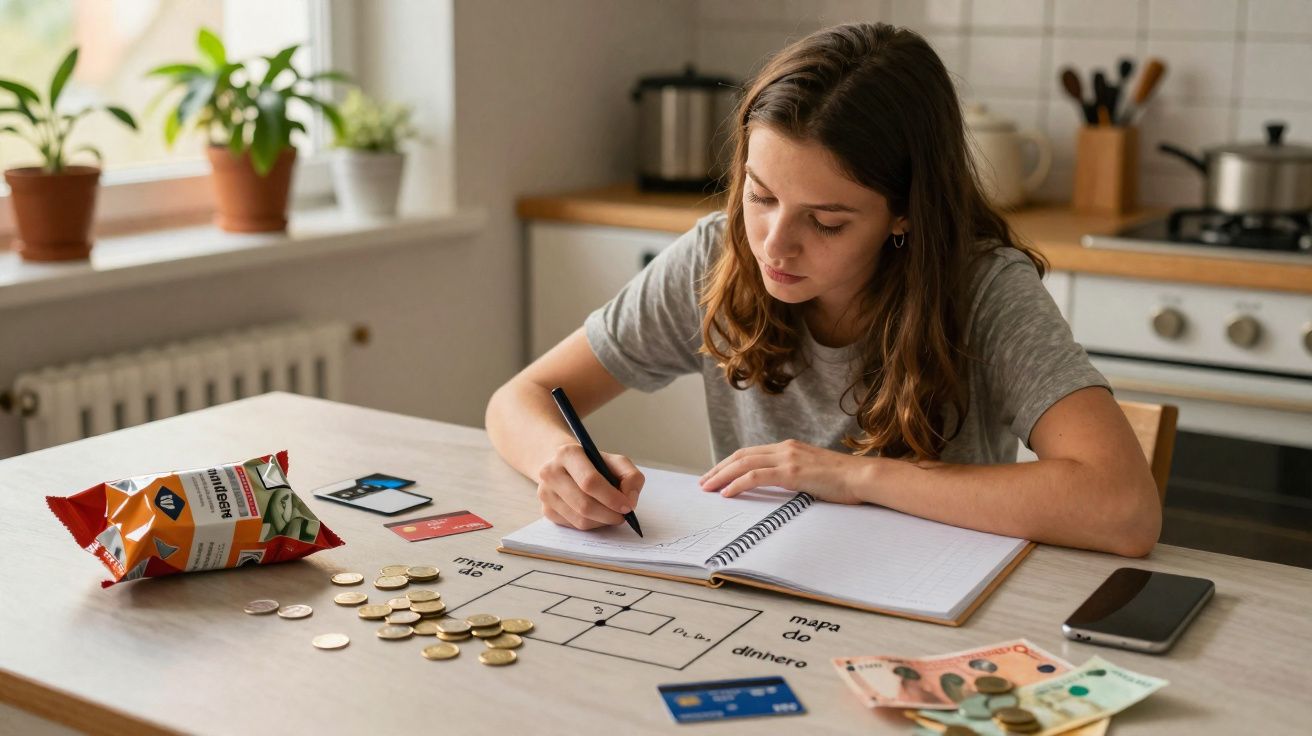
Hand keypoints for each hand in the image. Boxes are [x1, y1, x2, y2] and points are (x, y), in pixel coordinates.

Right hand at [536, 444, 643, 529]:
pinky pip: (573, 526)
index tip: (628, 506)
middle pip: (584, 505)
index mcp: (568, 453)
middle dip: (609, 514)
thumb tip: (629, 500)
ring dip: (602, 521)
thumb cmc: (593, 464)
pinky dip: (591, 524)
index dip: (612, 498)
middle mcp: (551, 472)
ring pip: (580, 519)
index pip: (590, 482)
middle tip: (623, 515)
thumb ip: (631, 476)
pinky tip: (597, 515)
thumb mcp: (616, 461)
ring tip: (612, 514)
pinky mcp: (546, 509)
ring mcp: (545, 493)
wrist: (564, 464)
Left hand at [698, 439, 865, 504]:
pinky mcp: (792, 472)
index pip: (750, 453)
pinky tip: (726, 493)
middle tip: (703, 483)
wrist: (863, 477)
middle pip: (741, 456)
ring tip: (708, 488)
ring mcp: (788, 458)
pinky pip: (756, 477)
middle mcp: (785, 448)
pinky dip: (737, 484)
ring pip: (744, 464)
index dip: (729, 463)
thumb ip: (794, 475)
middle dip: (719, 469)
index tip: (716, 475)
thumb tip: (778, 487)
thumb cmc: (843, 481)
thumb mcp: (813, 474)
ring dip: (722, 476)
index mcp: (789, 447)